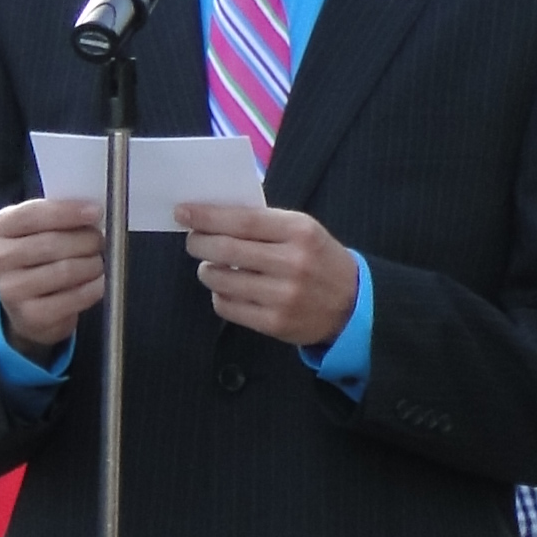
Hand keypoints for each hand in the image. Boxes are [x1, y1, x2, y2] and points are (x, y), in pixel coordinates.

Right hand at [0, 196, 104, 359]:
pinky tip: (98, 283)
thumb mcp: (38, 231)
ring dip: (92, 264)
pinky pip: (73, 297)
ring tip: (98, 261)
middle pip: (52, 243)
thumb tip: (92, 213)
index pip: (33, 214)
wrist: (26, 306)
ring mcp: (11, 289)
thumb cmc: (39, 259)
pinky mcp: (30, 316)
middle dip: (86, 240)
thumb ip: (58, 217)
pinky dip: (93, 288)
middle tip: (100, 241)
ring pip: (65, 270)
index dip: (68, 212)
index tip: (95, 211)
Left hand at [179, 202, 361, 346]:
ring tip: (212, 267)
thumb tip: (213, 216)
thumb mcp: (303, 230)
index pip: (242, 221)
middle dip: (199, 243)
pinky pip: (228, 307)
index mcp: (299, 232)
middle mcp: (292, 263)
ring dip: (207, 271)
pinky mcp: (275, 323)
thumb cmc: (319, 259)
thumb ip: (264, 222)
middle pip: (227, 250)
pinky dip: (219, 295)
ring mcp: (283, 296)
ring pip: (222, 280)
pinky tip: (227, 289)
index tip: (183, 212)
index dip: (207, 217)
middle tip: (192, 240)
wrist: (352, 304)